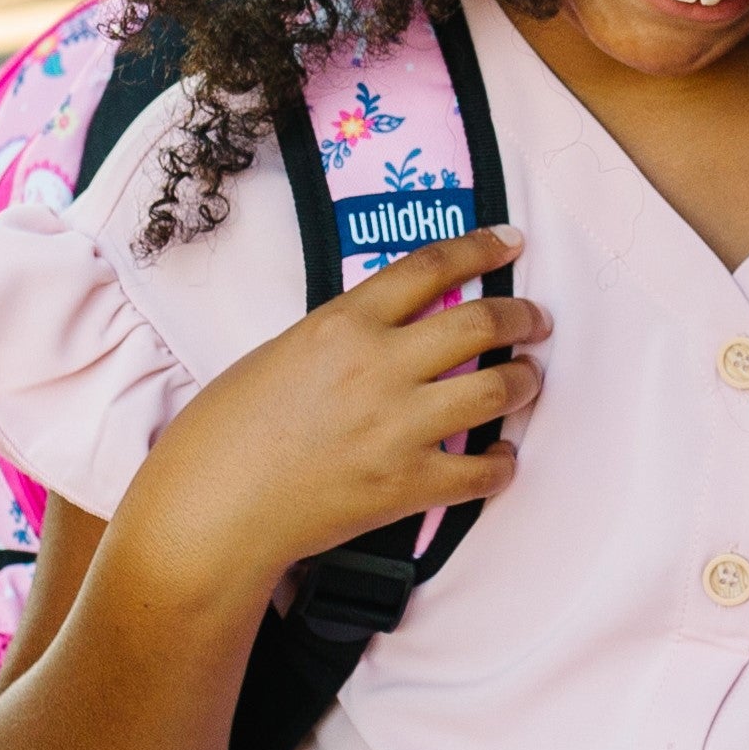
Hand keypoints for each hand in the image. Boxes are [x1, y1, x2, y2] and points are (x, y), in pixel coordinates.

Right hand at [122, 227, 545, 604]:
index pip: (429, 267)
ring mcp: (398, 427)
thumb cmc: (226, 433)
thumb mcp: (280, 355)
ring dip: (524, 382)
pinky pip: (483, 472)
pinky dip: (503, 462)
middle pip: (480, 322)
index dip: (480, 248)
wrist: (212, 508)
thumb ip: (341, 338)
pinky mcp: (407, 486)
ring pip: (497, 390)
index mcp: (342, 324)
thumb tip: (387, 335)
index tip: (509, 241)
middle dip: (522, 315)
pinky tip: (501, 456)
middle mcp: (378, 367)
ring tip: (526, 380)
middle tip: (536, 319)